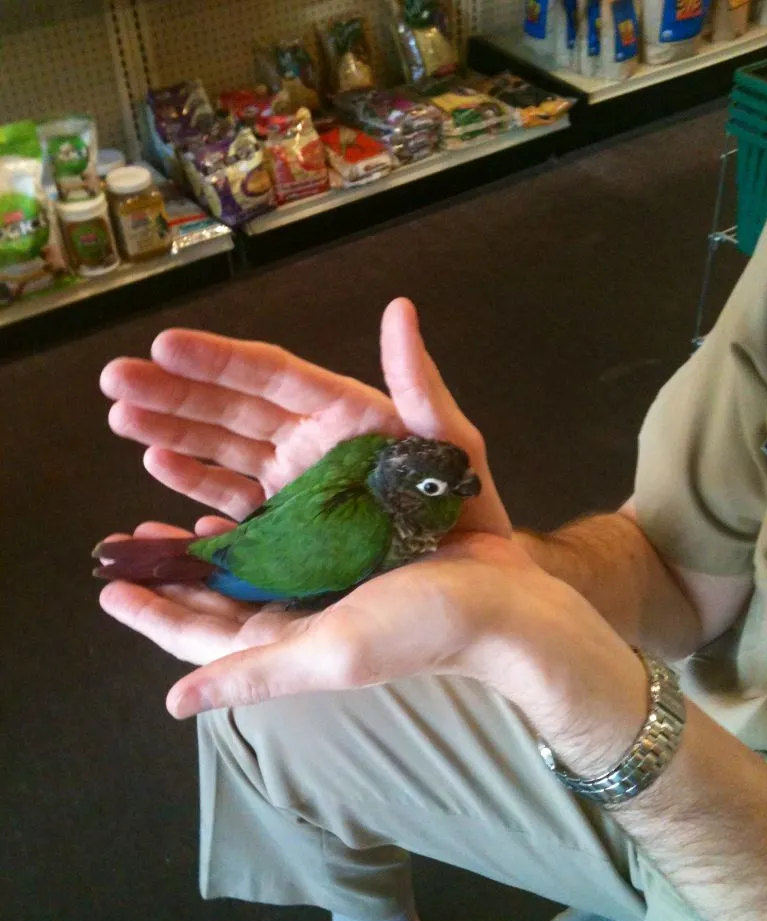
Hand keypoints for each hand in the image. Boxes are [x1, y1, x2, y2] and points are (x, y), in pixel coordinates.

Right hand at [99, 297, 510, 536]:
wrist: (473, 586)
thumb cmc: (467, 511)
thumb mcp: (452, 445)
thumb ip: (420, 384)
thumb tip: (399, 309)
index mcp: (345, 415)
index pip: (273, 377)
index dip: (220, 359)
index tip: (166, 343)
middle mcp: (310, 445)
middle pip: (232, 409)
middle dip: (173, 392)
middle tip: (115, 379)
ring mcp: (294, 490)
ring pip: (222, 453)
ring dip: (171, 433)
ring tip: (122, 419)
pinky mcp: (284, 534)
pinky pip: (231, 506)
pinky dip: (194, 491)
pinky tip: (160, 468)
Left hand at [99, 519, 644, 776]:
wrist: (502, 604)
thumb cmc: (418, 629)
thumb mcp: (331, 653)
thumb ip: (254, 675)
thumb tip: (173, 705)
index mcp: (283, 641)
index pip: (198, 637)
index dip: (152, 613)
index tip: (107, 586)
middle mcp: (294, 613)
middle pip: (213, 597)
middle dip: (168, 573)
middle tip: (128, 540)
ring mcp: (320, 583)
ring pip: (242, 564)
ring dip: (201, 544)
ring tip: (165, 516)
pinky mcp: (345, 552)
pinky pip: (282, 537)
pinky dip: (250, 523)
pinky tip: (231, 504)